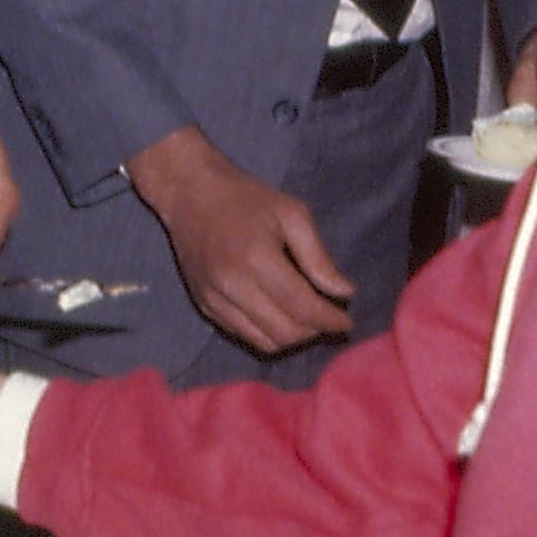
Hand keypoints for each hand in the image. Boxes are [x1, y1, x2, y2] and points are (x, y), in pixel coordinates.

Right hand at [126, 126, 352, 354]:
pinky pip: (243, 335)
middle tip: (328, 318)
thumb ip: (318, 256)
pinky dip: (267, 334)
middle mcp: (232, 286)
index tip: (347, 321)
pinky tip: (279, 316)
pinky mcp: (204, 306)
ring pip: (264, 342)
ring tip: (306, 320)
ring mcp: (214, 299)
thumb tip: (345, 292)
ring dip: (292, 338)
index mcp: (257, 259)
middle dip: (314, 331)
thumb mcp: (291, 213)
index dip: (330, 320)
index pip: (302, 307)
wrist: (189, 193)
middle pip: (284, 332)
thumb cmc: (246, 197)